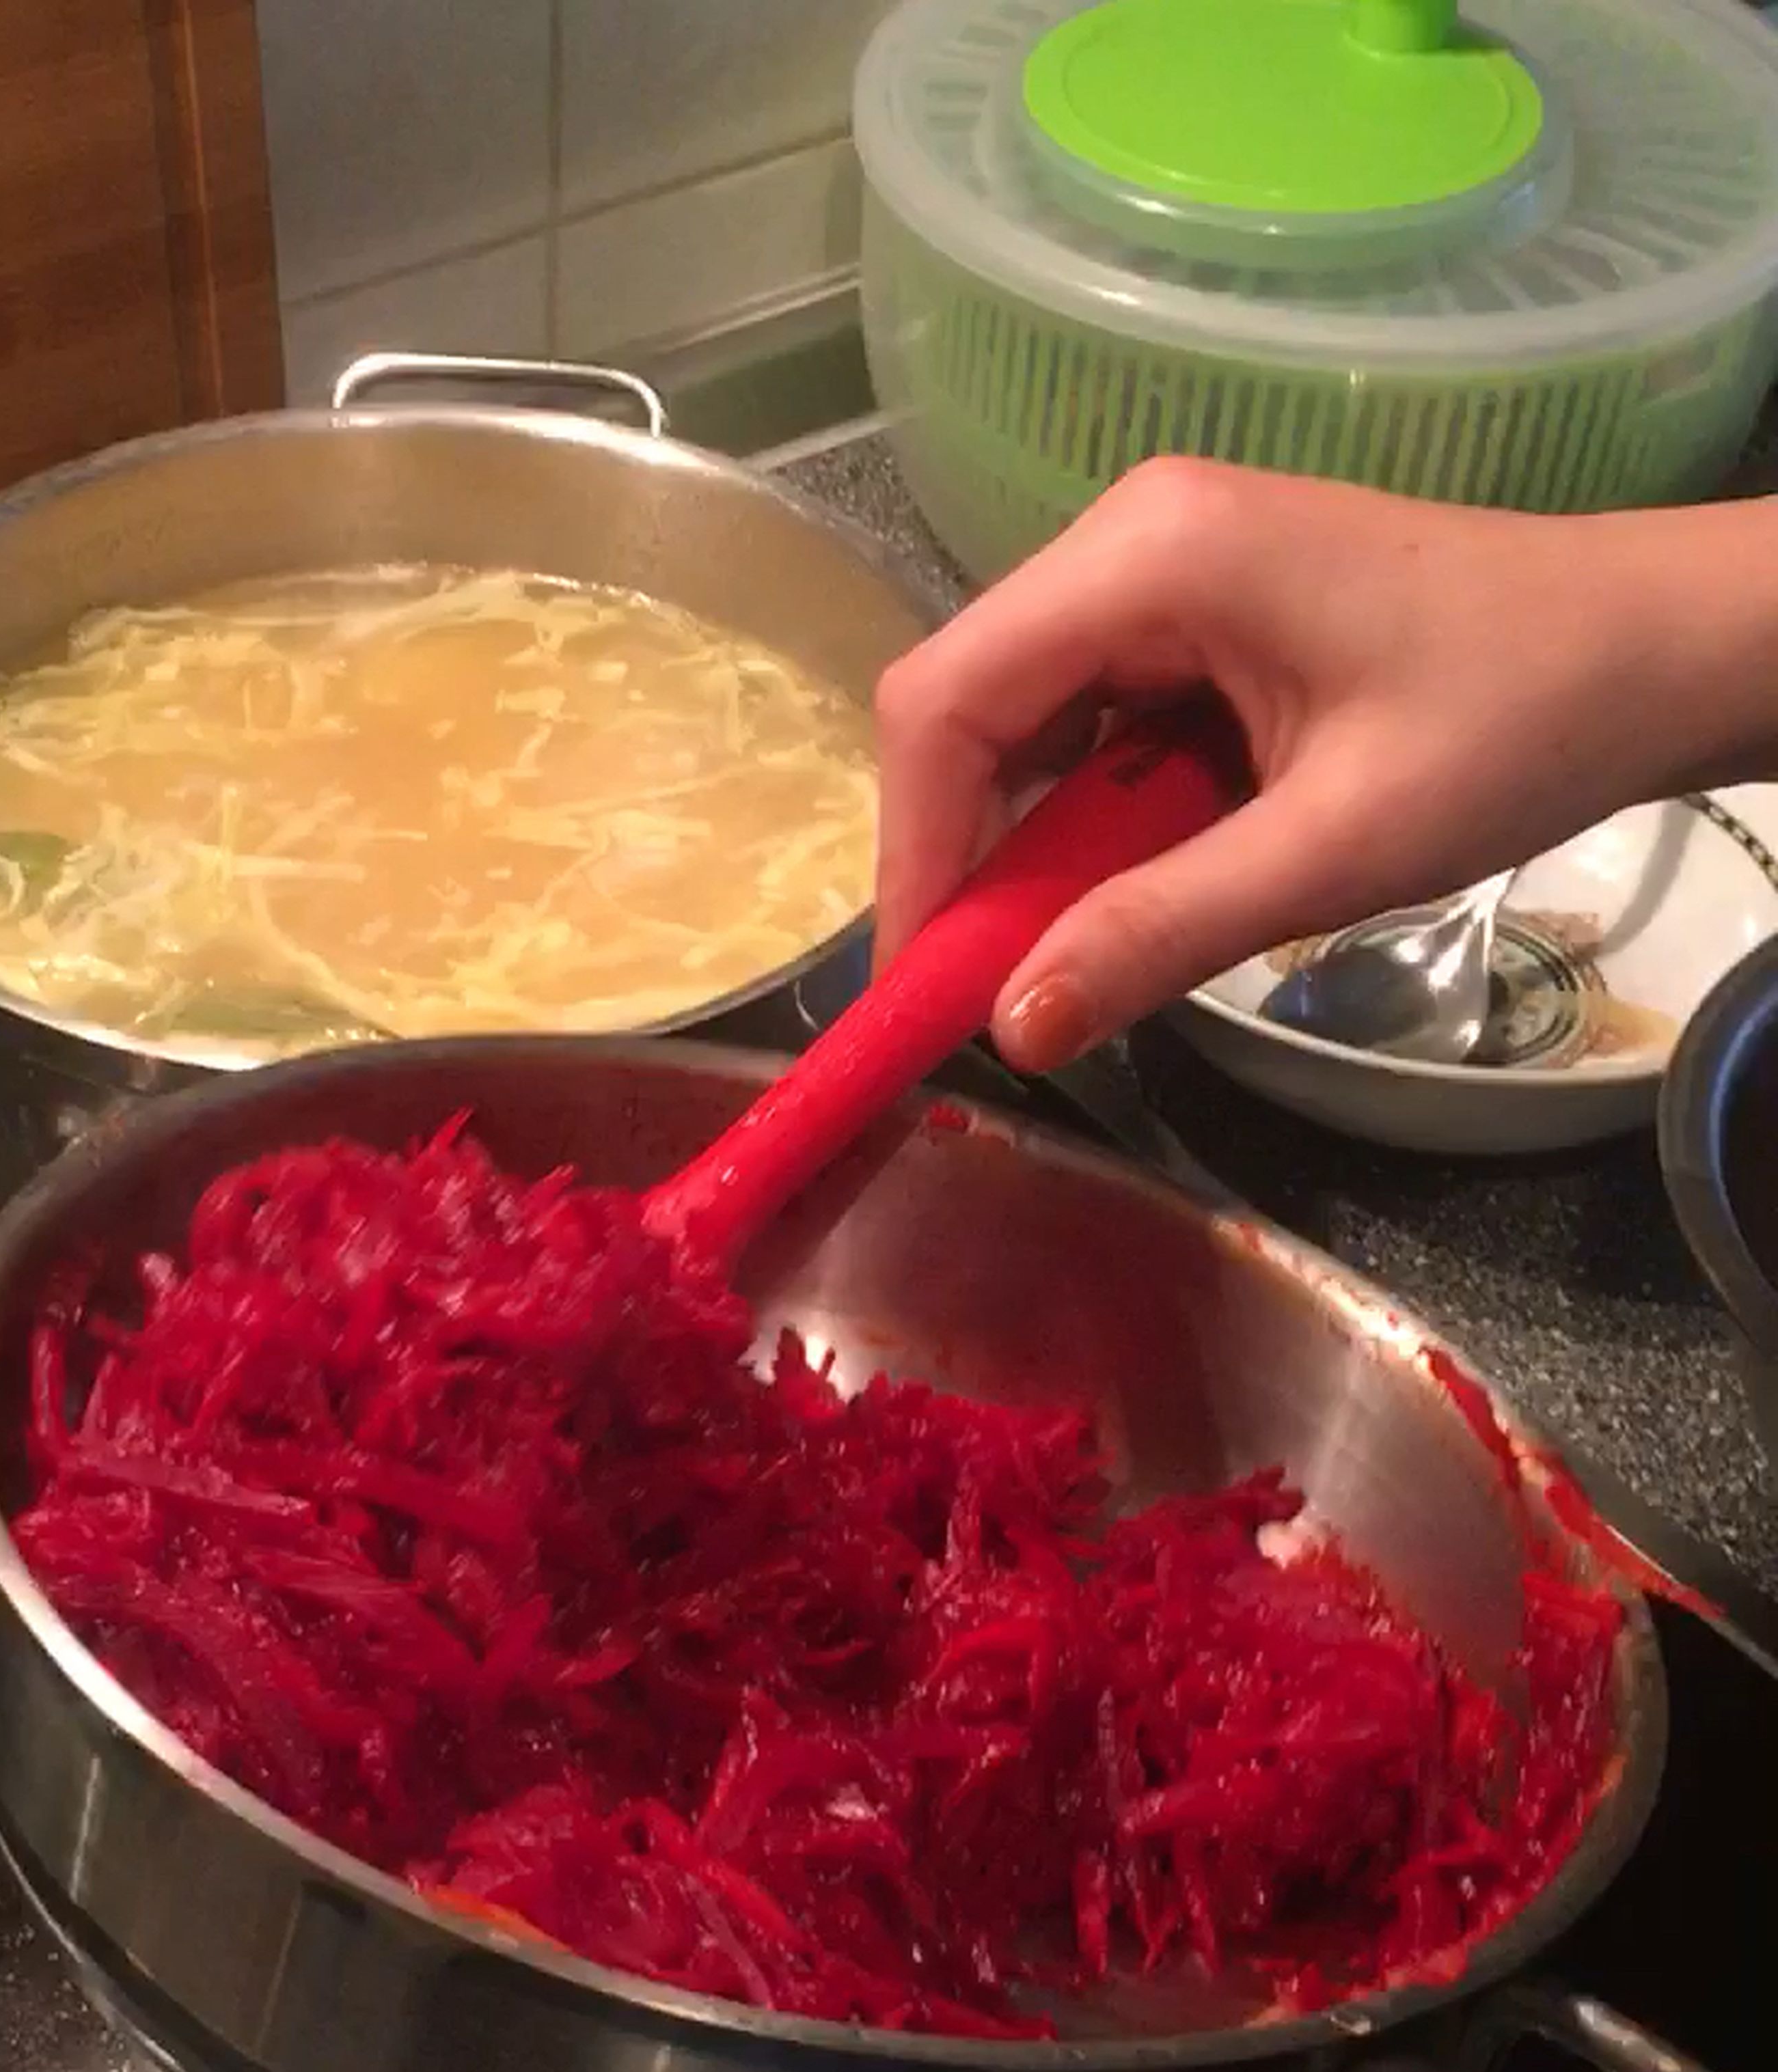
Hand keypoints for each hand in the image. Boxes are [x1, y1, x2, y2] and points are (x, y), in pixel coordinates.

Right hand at [873, 459, 1777, 1071]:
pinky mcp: (1189, 612)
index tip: (928, 978)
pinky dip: (1088, 820)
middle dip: (964, 855)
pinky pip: (1086, 725)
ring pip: (1017, 724)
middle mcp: (1127, 538)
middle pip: (965, 707)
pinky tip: (1131, 881)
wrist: (1662, 646)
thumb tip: (1013, 1029)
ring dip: (1028, 845)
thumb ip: (1162, 930)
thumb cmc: (1523, 721)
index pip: (944, 701)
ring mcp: (1157, 570)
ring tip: (1066, 946)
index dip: (914, 847)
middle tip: (991, 985)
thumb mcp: (1339, 848)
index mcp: (1151, 553)